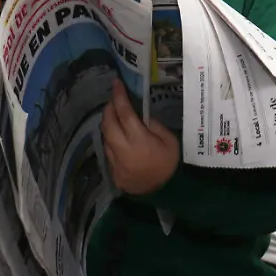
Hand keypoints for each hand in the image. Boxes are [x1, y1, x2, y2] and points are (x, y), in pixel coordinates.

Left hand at [101, 78, 179, 194]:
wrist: (165, 192)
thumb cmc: (170, 164)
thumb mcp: (169, 140)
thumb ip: (152, 125)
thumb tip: (140, 116)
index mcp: (138, 139)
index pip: (124, 112)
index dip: (119, 96)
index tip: (116, 83)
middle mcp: (122, 148)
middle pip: (108, 122)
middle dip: (109, 108)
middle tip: (114, 99)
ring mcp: (115, 160)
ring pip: (105, 136)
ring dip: (108, 123)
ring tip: (115, 116)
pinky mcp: (113, 170)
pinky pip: (108, 149)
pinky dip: (111, 139)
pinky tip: (117, 136)